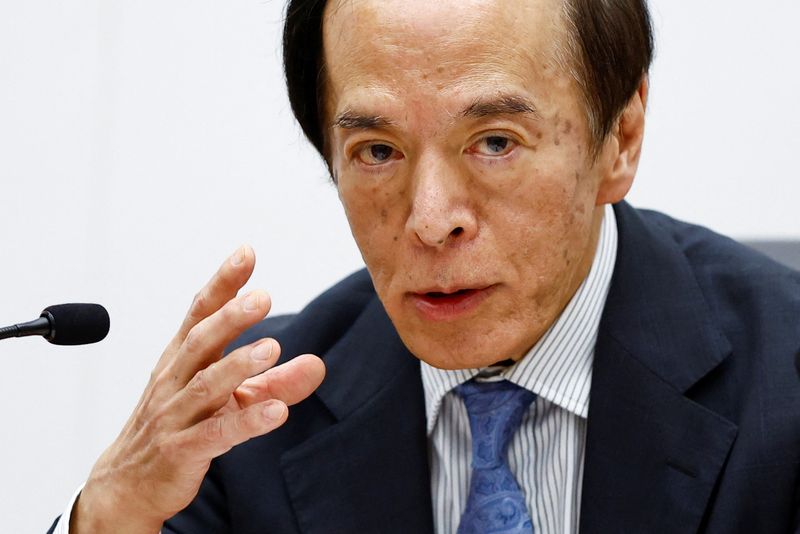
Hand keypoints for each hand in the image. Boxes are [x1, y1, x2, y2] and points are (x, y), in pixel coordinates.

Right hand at [70, 246, 325, 532]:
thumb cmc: (181, 428)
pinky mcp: (181, 452)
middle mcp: (174, 380)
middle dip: (229, 317)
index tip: (246, 252)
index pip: (200, 313)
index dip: (222, 284)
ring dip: (238, 365)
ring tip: (272, 349)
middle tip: (262, 297)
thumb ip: (275, 382)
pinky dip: (246, 422)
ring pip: (205, 385)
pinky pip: (215, 435)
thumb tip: (319, 364)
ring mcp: (174, 416)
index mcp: (182, 359)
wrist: (128, 485)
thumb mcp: (230, 401)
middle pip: (200, 342)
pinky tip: (276, 412)